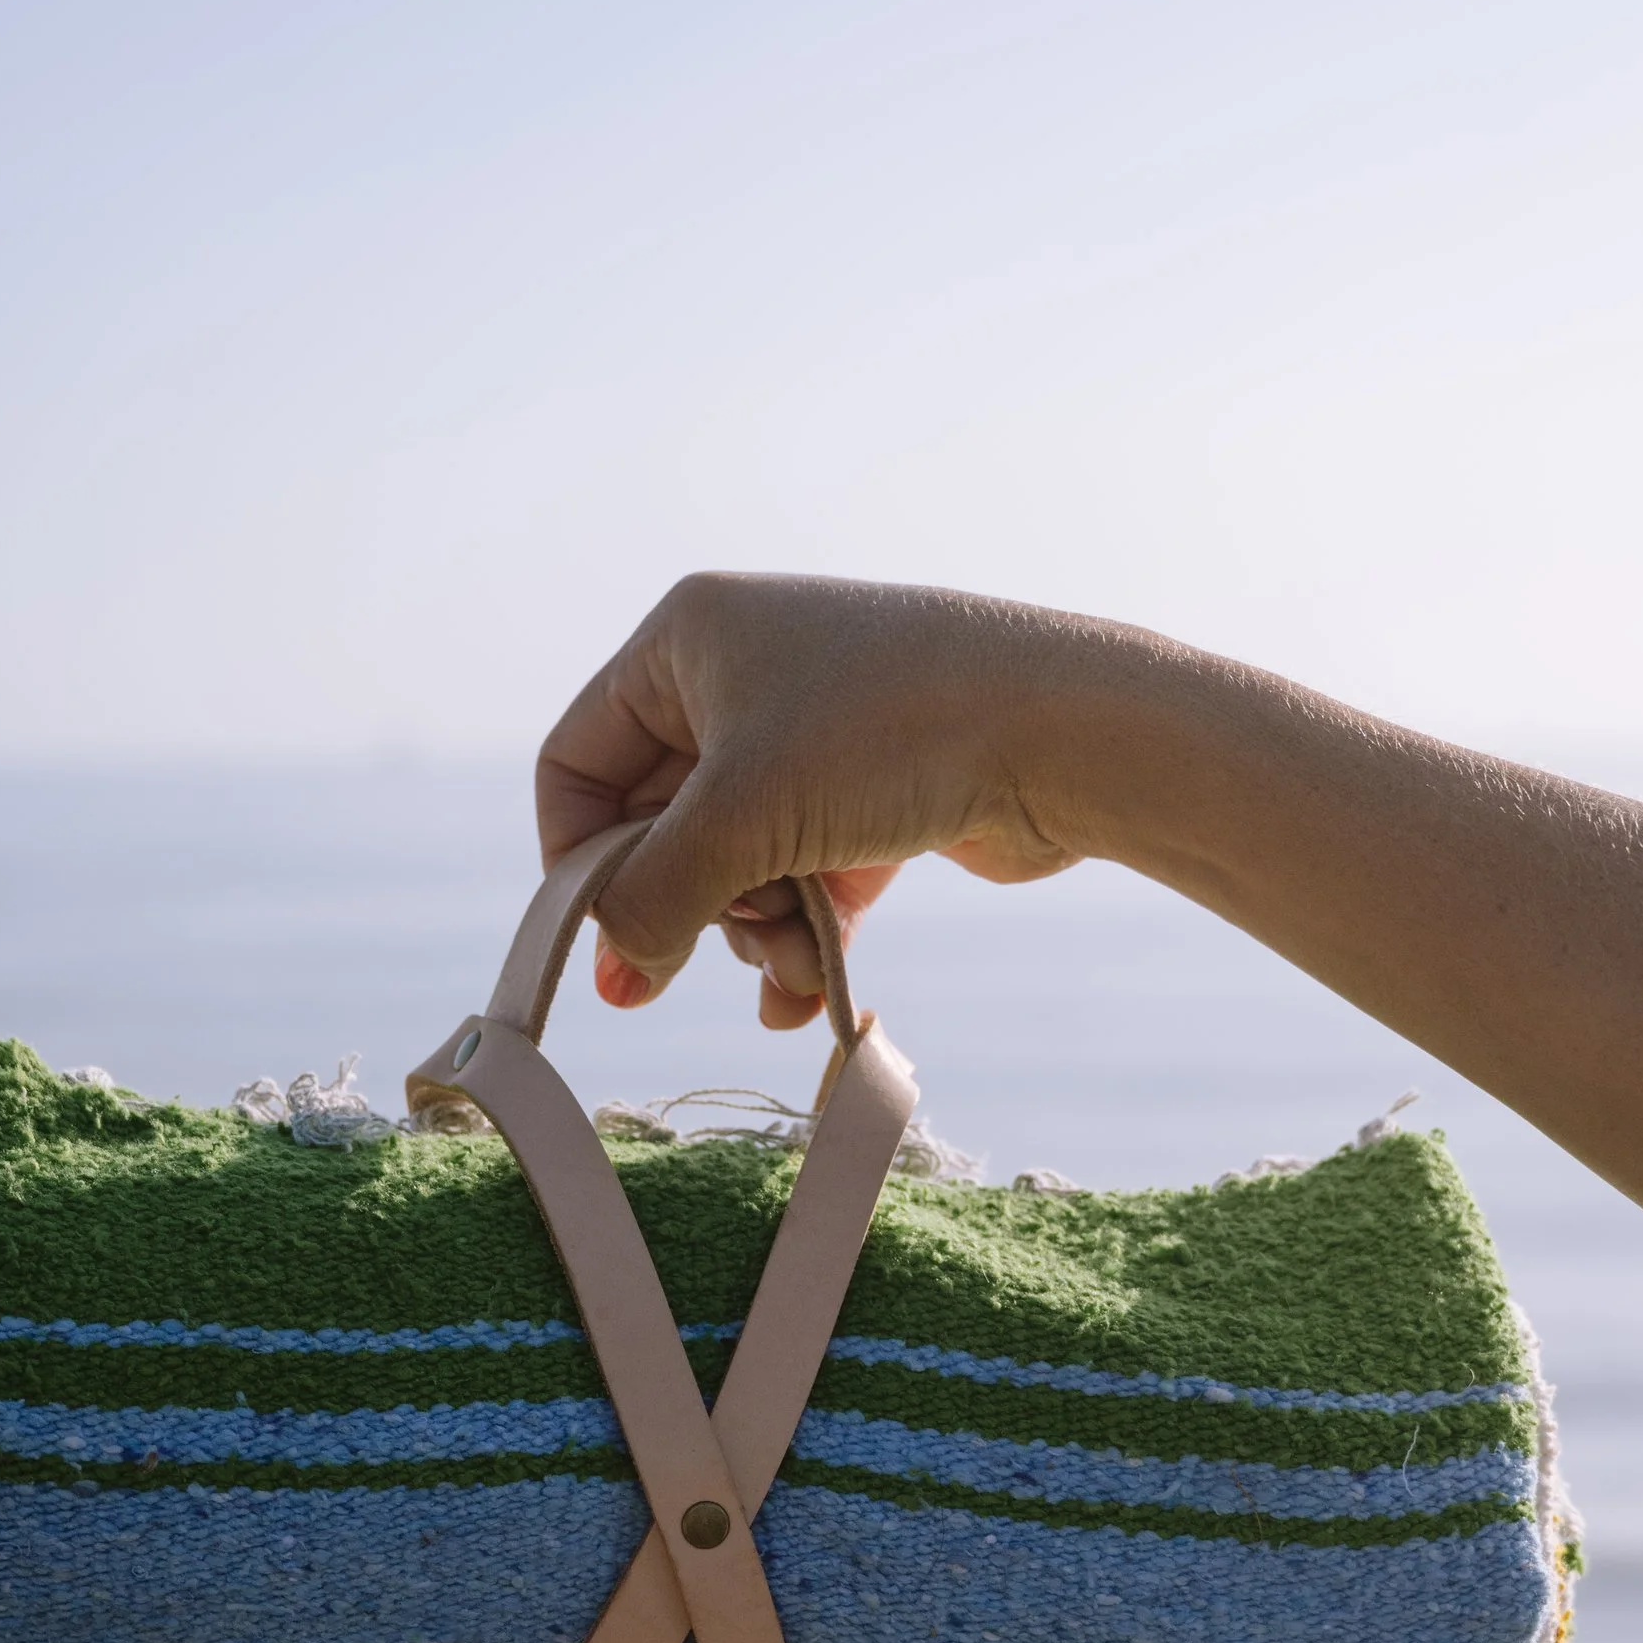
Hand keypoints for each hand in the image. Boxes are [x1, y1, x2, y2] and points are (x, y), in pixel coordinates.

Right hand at [536, 572, 1100, 1024]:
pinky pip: (804, 874)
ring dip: (753, 932)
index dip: (576, 856)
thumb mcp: (742, 818)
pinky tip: (810, 1002)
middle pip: (659, 823)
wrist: (1066, 731)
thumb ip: (653, 898)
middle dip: (684, 907)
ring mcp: (814, 734)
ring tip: (793, 974)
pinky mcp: (873, 792)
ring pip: (736, 861)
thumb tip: (614, 975)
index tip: (601, 938)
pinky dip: (802, 934)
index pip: (579, 759)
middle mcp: (743, 675)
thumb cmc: (888, 736)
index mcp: (688, 640)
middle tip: (672, 983)